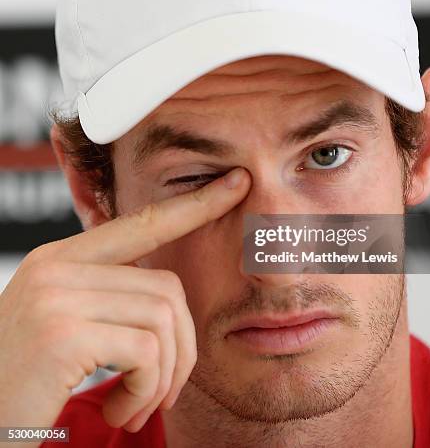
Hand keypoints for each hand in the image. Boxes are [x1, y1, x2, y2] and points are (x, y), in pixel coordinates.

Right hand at [0, 166, 249, 440]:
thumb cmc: (26, 387)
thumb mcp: (62, 327)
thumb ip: (106, 297)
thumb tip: (166, 293)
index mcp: (60, 259)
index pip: (142, 223)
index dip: (195, 205)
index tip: (237, 184)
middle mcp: (56, 266)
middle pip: (167, 287)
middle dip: (182, 348)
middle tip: (162, 391)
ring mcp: (56, 296)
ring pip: (163, 319)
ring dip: (163, 377)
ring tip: (134, 404)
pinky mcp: (61, 334)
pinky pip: (147, 352)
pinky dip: (146, 391)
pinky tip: (117, 411)